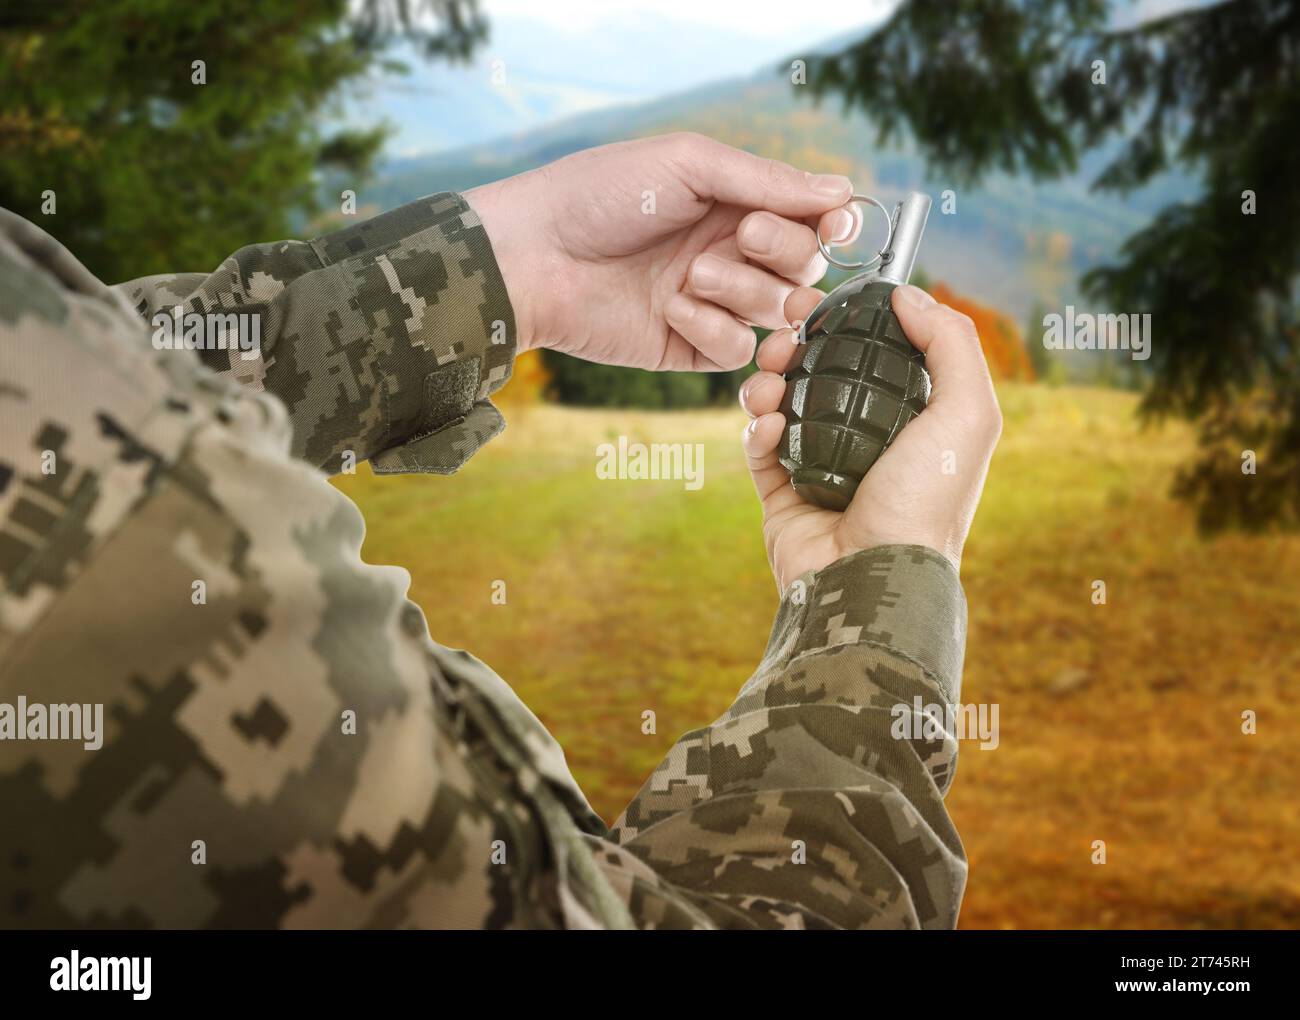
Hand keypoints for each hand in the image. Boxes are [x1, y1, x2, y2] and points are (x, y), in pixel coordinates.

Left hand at [464, 133, 860, 368]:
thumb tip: (844, 191)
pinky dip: (713, 328)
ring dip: (745, 289)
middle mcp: (730, 252)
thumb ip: (767, 180)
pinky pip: (734, 350)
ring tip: (693, 274)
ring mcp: (710, 302)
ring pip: (777, 310)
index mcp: (733, 202)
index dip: (832, 224)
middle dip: (784, 251)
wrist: (535, 256)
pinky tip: (673, 309)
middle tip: (741, 235)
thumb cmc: (602, 194)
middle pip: (805, 266)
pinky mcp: (686, 347)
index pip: (810, 218)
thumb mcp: (689, 165)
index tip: (834, 224)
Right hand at [741, 284, 1001, 588]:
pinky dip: (757, 428)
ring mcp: (821, 468)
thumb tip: (908, 295)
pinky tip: (768, 424)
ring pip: (783, 403)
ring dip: (770, 380)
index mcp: (912, 421)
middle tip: (786, 329)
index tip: (823, 299)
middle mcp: (866, 441)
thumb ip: (950, 343)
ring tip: (771, 378)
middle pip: (821, 372)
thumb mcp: (967, 414)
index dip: (848, 321)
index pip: (875, 354)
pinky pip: (759, 448)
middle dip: (798, 342)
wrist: (873, 579)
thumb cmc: (927, 502)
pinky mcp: (782, 496)